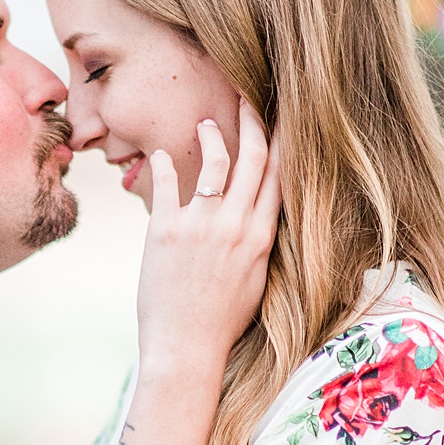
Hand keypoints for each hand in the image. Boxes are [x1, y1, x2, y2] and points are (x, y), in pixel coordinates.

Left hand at [135, 103, 280, 387]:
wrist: (187, 348)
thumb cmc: (222, 321)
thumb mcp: (255, 279)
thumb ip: (258, 243)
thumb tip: (258, 219)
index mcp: (262, 237)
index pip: (280, 176)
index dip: (283, 141)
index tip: (282, 116)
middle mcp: (236, 225)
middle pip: (253, 158)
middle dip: (252, 121)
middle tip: (246, 96)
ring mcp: (201, 226)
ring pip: (215, 163)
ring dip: (211, 135)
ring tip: (206, 122)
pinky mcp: (166, 231)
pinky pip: (167, 184)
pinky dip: (164, 164)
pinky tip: (160, 154)